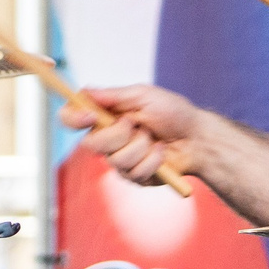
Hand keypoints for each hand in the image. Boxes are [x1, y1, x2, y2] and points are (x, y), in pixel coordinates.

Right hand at [72, 83, 206, 187]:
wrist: (196, 138)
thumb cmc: (172, 112)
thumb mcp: (144, 95)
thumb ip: (114, 95)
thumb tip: (85, 92)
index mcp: (105, 115)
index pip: (72, 117)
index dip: (73, 117)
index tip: (89, 115)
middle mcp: (107, 138)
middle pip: (90, 144)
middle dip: (117, 135)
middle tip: (137, 124)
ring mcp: (118, 159)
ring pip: (115, 160)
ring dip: (141, 147)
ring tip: (155, 139)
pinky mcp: (133, 176)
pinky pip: (134, 173)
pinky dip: (152, 161)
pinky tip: (162, 154)